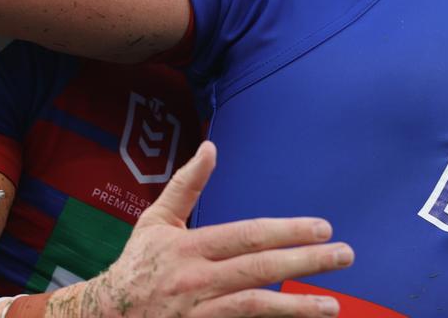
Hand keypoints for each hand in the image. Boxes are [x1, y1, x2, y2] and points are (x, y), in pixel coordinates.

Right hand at [77, 141, 350, 316]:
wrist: (101, 317)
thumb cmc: (136, 265)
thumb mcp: (156, 222)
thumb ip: (186, 186)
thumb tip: (211, 147)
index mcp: (189, 248)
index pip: (248, 236)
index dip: (287, 232)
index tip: (324, 228)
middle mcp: (195, 280)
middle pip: (260, 270)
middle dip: (306, 263)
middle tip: (346, 256)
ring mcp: (197, 313)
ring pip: (254, 308)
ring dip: (297, 306)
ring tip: (333, 305)